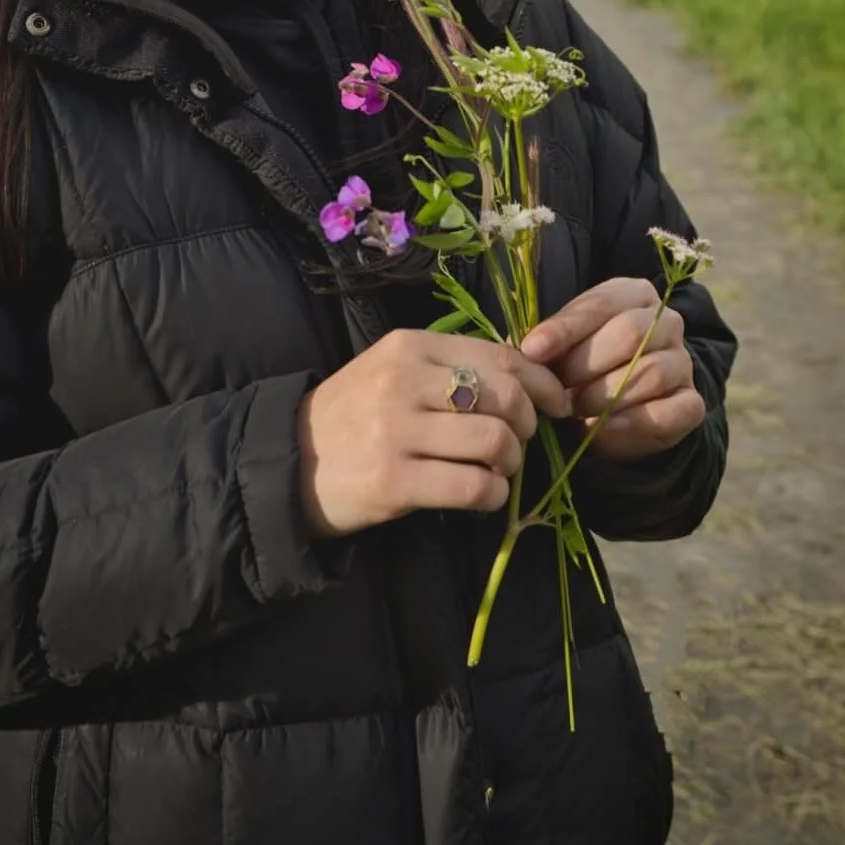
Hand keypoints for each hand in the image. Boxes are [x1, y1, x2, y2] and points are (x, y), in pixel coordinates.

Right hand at [296, 330, 571, 538]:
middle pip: (504, 397)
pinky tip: (483, 497)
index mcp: (408, 347)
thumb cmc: (351, 417)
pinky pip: (471, 486)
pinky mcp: (393, 481)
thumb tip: (525, 377)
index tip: (556, 404)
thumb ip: (449, 368)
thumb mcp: (392, 373)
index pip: (499, 355)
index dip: (541, 382)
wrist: (288, 465)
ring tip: (496, 471)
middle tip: (517, 444)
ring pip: (494, 441)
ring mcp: (396, 431)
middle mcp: (403, 381)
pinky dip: (492, 495)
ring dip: (510, 463)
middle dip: (527, 425)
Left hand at [519, 277, 704, 463]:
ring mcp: (683, 362)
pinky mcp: (691, 403)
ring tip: (574, 409)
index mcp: (634, 294)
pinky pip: (669, 411)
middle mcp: (666, 322)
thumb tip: (522, 351)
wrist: (619, 412)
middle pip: (630, 333)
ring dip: (604, 395)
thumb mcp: (564, 348)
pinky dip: (632, 423)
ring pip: (650, 372)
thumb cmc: (584, 368)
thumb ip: (549, 343)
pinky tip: (602, 428)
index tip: (532, 350)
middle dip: (585, 363)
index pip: (600, 303)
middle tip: (555, 388)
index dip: (565, 328)